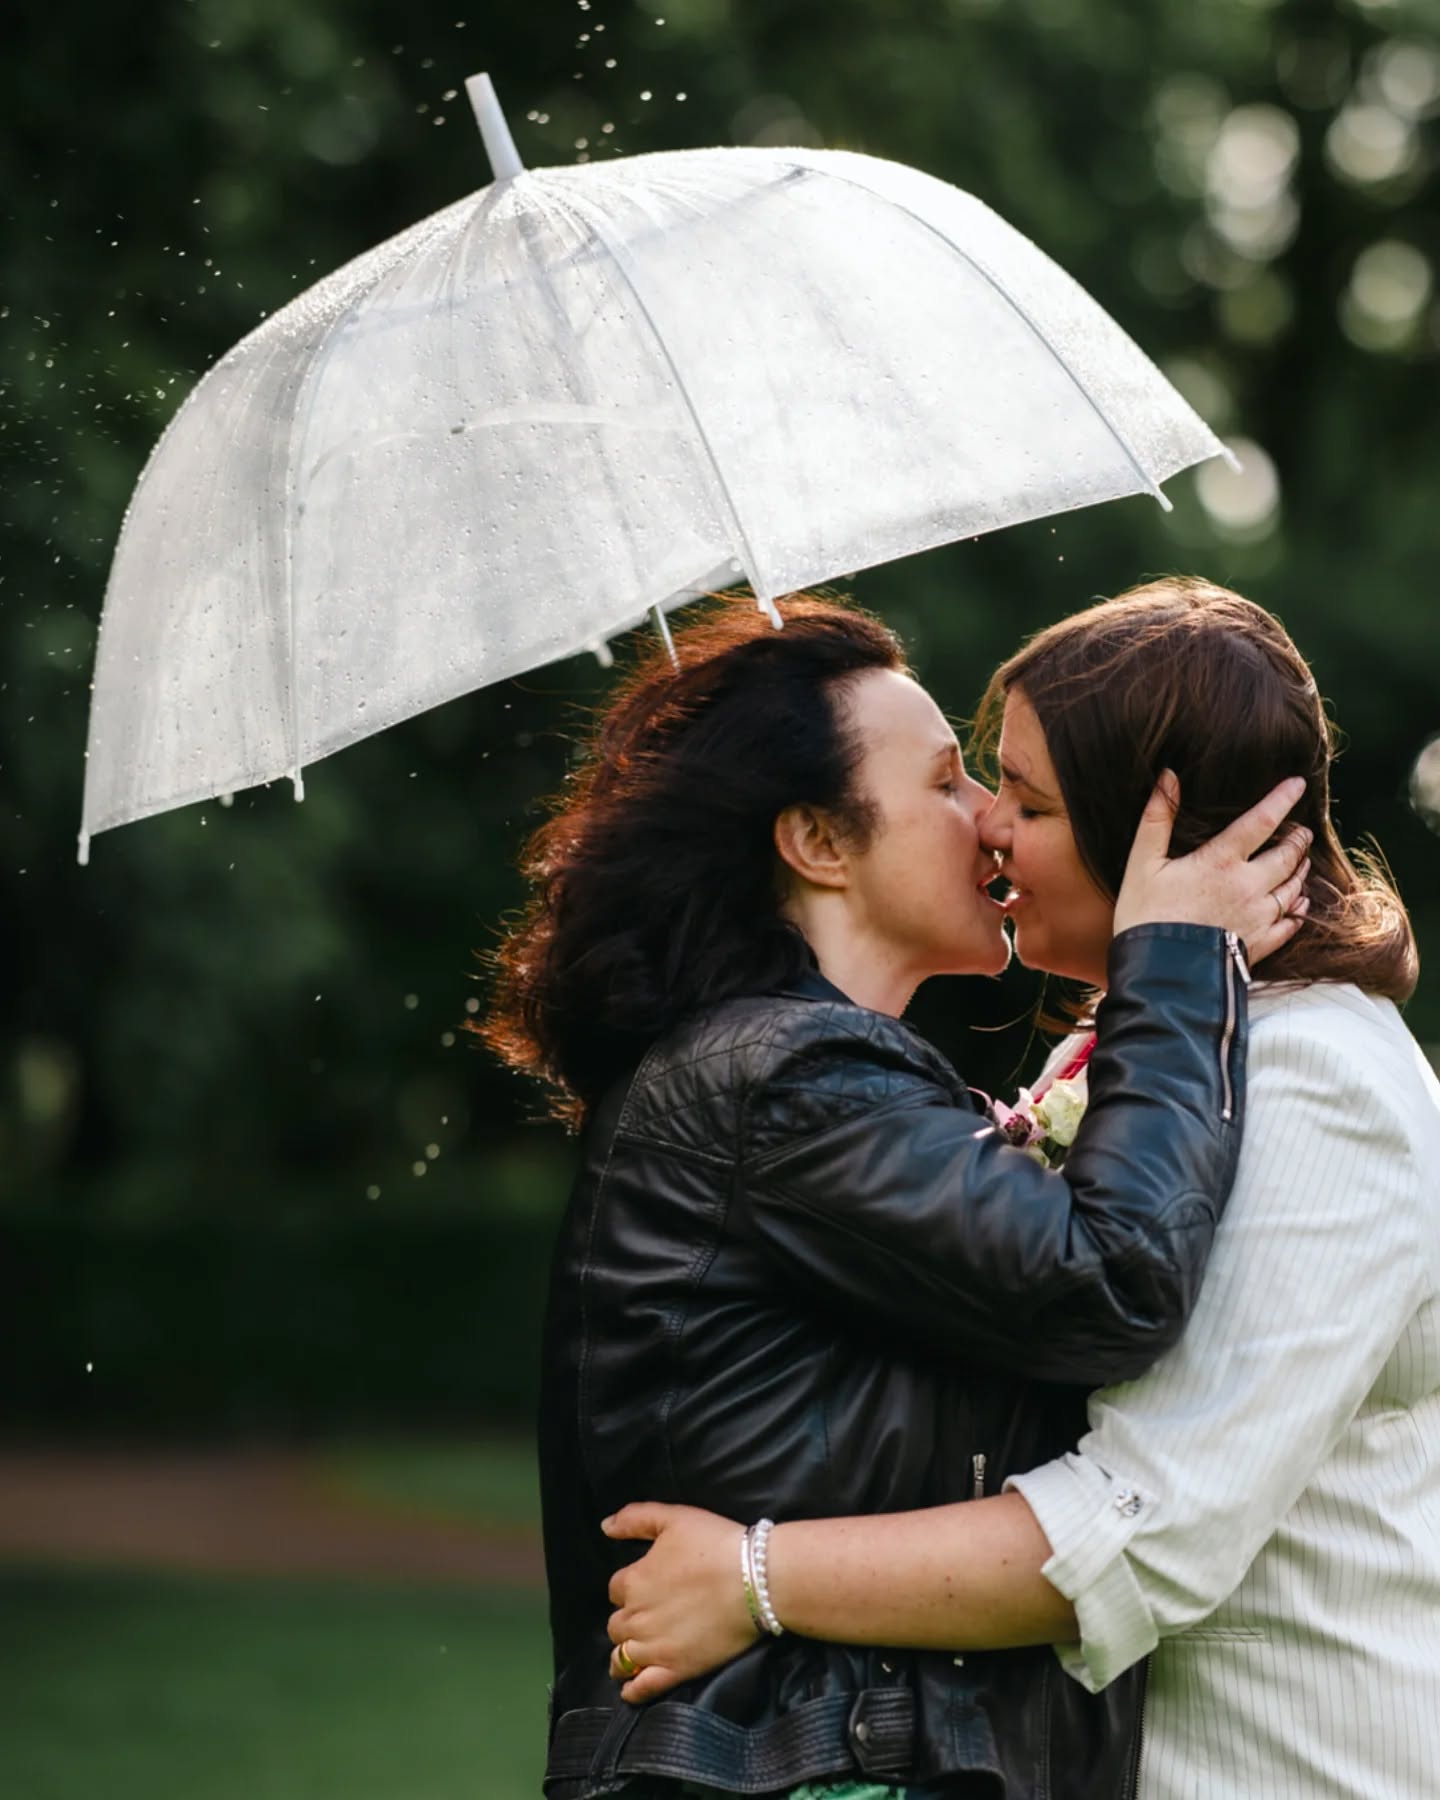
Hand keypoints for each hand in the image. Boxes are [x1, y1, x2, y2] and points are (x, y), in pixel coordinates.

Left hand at [601, 1503, 756, 1702]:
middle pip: (617, 1623)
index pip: (616, 1588)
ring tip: (636, 1650)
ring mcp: (654, 1647)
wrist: (754, 1580)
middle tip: (649, 1613)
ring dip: (624, 1652)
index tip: (648, 1584)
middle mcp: (636, 1617)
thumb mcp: (673, 1517)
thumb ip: (635, 1518)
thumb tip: (605, 1526)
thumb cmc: (715, 1543)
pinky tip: (631, 1687)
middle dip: (628, 1618)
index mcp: (633, 1581)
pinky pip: (642, 1687)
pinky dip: (632, 1689)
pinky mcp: (675, 1670)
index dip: (630, 1585)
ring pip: (622, 1656)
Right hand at [1113, 773, 1311, 964]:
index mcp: (1221, 861)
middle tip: (1302, 830)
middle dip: (1298, 839)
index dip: (1282, 799)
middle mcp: (1249, 886)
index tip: (1298, 784)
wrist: (1160, 976)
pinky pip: (1291, 924)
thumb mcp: (1142, 864)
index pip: (1261, 821)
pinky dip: (1299, 911)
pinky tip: (1300, 906)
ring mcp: (1259, 917)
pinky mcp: (1260, 945)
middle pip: (1287, 855)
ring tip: (1302, 861)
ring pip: (1293, 888)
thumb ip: (1157, 819)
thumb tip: (1168, 776)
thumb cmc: (1145, 917)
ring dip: (1300, 871)